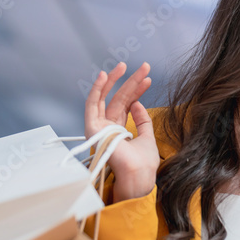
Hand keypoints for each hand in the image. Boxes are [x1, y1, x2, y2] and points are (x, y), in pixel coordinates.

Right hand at [84, 61, 157, 200]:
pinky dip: (96, 89)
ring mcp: (99, 127)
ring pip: (106, 97)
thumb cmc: (143, 162)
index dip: (137, 91)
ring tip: (125, 65)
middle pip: (119, 98)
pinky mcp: (91, 127)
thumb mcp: (147, 136)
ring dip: (115, 80)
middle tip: (145, 67)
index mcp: (120, 130)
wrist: (137, 174)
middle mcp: (108, 127)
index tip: (148, 80)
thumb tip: (138, 103)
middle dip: (131, 82)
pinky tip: (105, 76)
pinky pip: (92, 104)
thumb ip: (143, 120)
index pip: (127, 105)